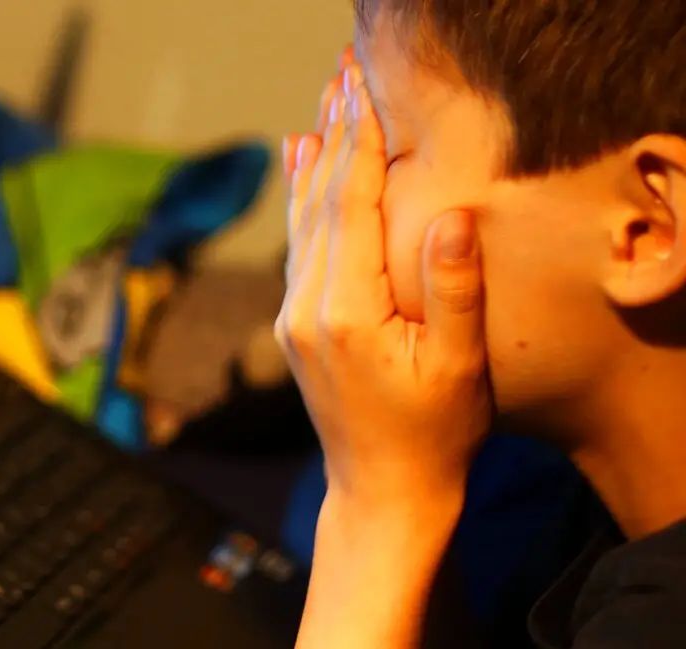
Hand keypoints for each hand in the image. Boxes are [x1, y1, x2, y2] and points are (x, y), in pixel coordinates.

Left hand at [276, 54, 491, 508]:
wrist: (383, 493)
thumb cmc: (433, 435)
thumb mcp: (458, 366)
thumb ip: (453, 289)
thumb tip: (448, 215)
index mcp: (347, 313)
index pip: (351, 208)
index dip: (360, 145)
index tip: (365, 91)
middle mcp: (306, 309)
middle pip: (318, 205)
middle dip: (333, 137)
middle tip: (342, 78)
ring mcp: (293, 319)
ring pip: (300, 224)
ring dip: (313, 165)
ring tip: (321, 111)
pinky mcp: (294, 328)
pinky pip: (295, 251)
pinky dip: (300, 206)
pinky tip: (301, 175)